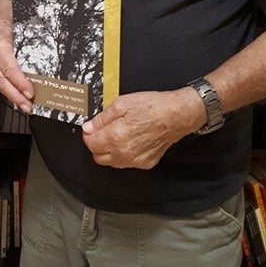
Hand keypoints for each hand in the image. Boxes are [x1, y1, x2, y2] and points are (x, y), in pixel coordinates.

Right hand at [0, 27, 33, 113]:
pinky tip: (15, 97)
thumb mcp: (19, 37)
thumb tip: (38, 77)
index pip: (10, 70)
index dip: (20, 84)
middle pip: (1, 81)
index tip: (30, 93)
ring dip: (12, 97)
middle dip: (15, 96)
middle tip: (28, 106)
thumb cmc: (6, 28)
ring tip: (24, 105)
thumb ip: (26, 56)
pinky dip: (7, 90)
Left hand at [81, 87, 199, 169]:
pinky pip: (127, 163)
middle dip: (96, 144)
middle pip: (98, 156)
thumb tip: (88, 127)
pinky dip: (124, 154)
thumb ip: (101, 118)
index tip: (91, 128)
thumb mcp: (121, 103)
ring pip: (112, 162)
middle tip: (102, 131)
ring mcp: (135, 161)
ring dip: (109, 151)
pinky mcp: (145, 163)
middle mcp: (124, 153)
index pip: (90, 143)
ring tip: (117, 134)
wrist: (177, 115)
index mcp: (115, 137)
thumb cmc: (153, 107)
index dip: (88, 134)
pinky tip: (130, 141)